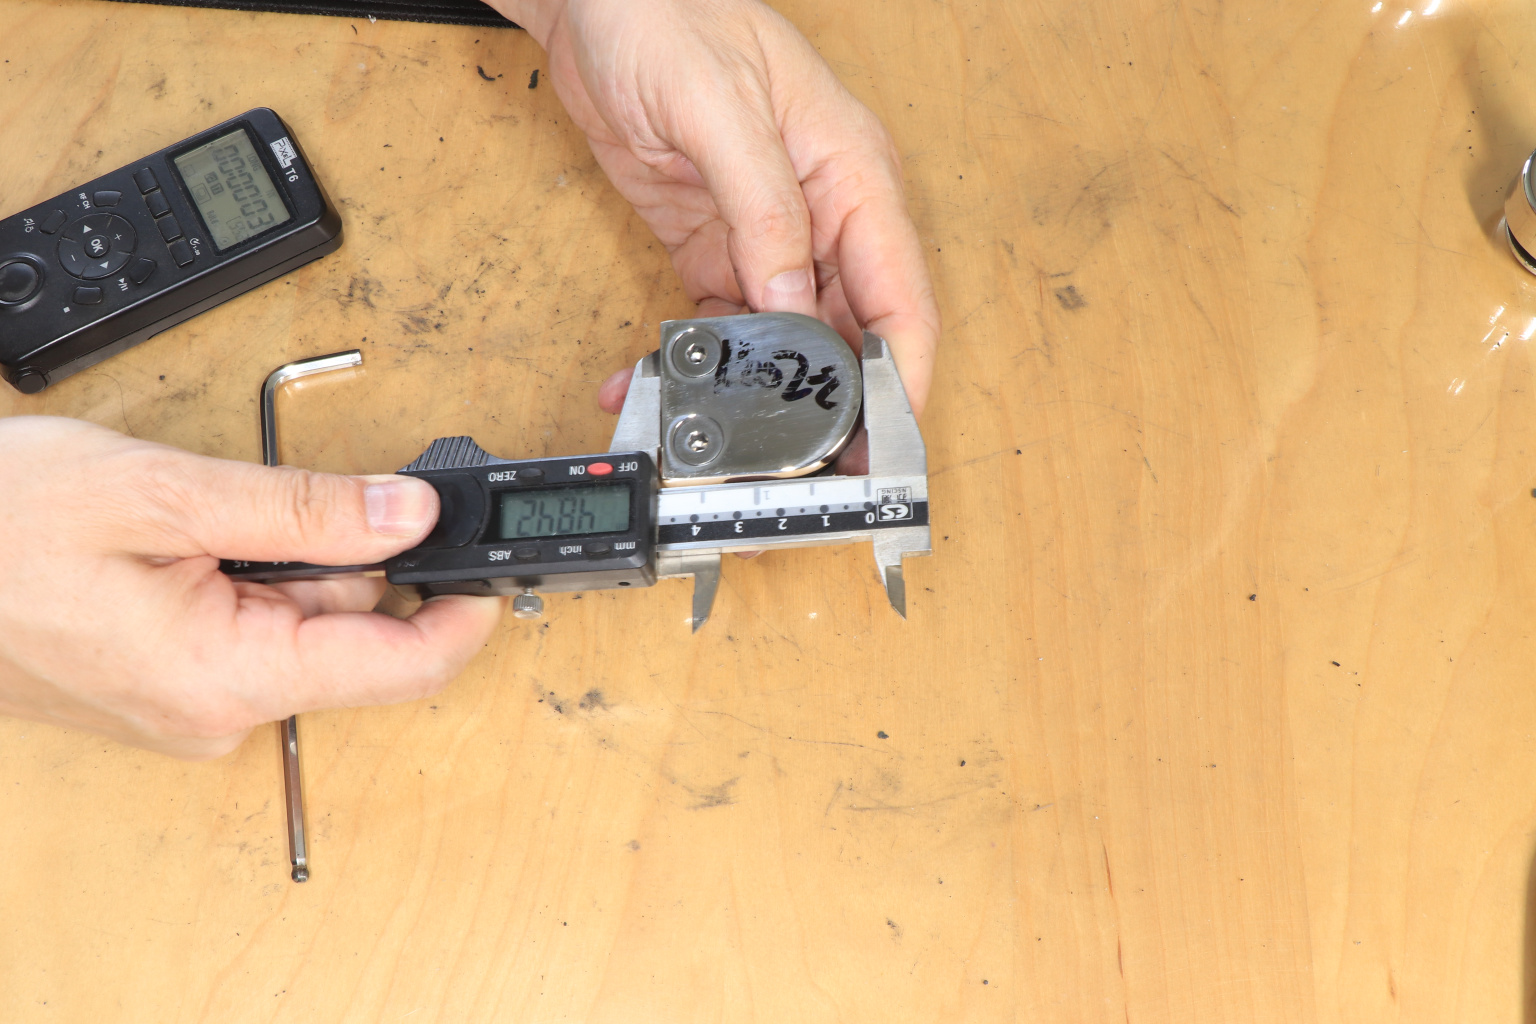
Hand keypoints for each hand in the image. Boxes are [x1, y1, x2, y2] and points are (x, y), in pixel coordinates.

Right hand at [0, 417, 504, 758]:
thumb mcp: (163, 494)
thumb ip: (301, 508)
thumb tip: (411, 515)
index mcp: (228, 677)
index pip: (401, 669)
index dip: (462, 614)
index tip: (492, 563)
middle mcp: (218, 710)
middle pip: (351, 634)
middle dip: (340, 555)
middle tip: (268, 500)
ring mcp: (191, 704)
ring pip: (299, 624)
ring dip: (280, 559)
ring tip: (192, 520)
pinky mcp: (169, 686)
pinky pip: (248, 629)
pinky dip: (242, 577)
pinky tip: (180, 546)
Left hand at [489, 0, 939, 426]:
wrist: (596, 2)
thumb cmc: (668, 16)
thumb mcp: (720, 108)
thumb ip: (763, 210)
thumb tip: (792, 303)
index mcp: (853, 174)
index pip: (901, 296)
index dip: (901, 376)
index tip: (887, 439)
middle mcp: (823, 214)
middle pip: (849, 333)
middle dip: (828, 403)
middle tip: (797, 463)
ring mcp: (770, 238)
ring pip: (787, 340)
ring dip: (756, 390)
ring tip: (715, 432)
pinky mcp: (718, 250)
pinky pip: (724, 322)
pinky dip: (702, 360)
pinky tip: (664, 382)